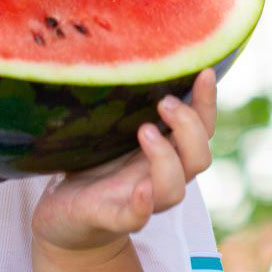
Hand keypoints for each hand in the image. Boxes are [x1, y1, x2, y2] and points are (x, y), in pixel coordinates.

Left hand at [32, 69, 217, 253]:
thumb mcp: (110, 131)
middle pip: (199, 159)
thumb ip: (127, 106)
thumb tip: (129, 51)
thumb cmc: (90, 168)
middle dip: (189, 128)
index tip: (204, 71)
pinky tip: (141, 191)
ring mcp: (139, 201)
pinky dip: (142, 206)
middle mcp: (159, 178)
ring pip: (173, 190)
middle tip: (163, 102)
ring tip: (145, 131)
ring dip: (166, 159)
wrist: (62, 220)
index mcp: (165, 154)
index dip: (208, 103)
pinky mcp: (109, 219)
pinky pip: (134, 218)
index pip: (201, 129)